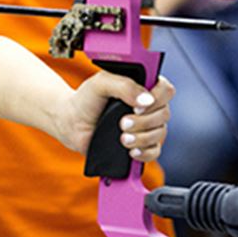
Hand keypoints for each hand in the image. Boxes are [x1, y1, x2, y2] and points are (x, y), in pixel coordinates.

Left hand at [59, 74, 174, 161]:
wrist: (72, 122)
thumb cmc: (87, 99)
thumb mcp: (101, 83)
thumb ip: (124, 85)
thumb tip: (146, 100)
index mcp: (143, 86)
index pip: (166, 90)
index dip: (157, 98)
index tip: (138, 106)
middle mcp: (148, 106)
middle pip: (164, 114)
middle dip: (144, 121)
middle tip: (123, 123)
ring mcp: (146, 126)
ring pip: (160, 134)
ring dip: (141, 138)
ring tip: (122, 137)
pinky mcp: (140, 145)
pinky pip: (154, 152)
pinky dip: (145, 153)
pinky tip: (131, 151)